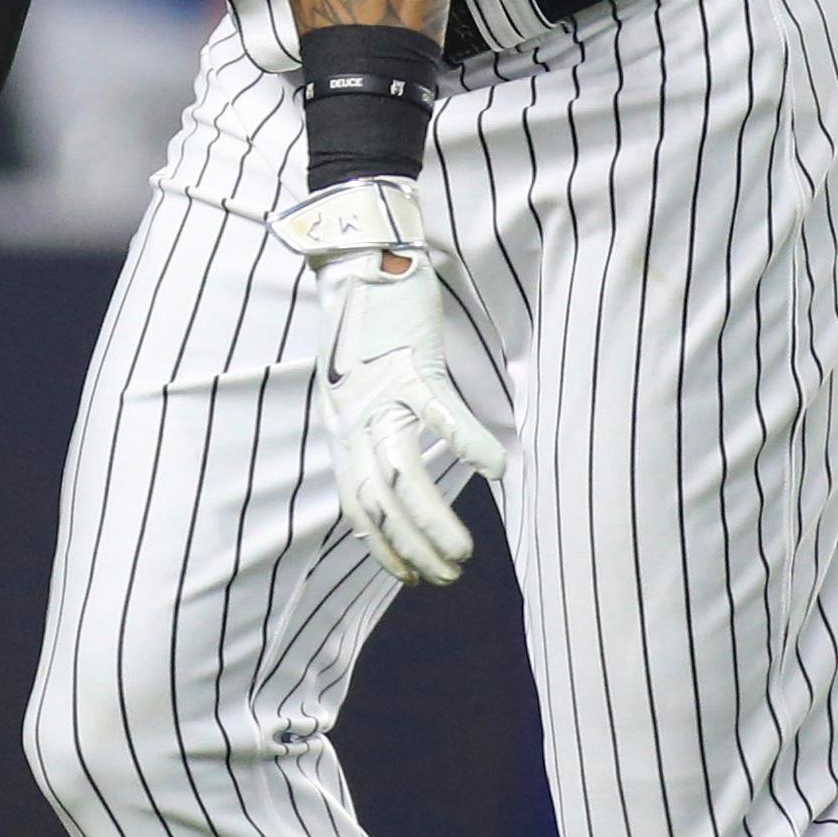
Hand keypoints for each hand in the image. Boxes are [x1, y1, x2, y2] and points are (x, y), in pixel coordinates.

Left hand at [274, 177, 505, 586]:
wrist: (356, 258)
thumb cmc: (362, 322)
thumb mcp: (351, 385)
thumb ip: (368, 424)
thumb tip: (394, 463)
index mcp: (340, 428)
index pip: (355, 507)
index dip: (381, 549)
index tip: (410, 579)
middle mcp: (354, 419)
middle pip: (380, 502)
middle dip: (412, 549)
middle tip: (447, 578)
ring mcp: (381, 393)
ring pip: (406, 473)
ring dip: (434, 519)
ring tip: (464, 552)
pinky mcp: (412, 362)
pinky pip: (440, 413)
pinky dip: (467, 442)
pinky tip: (497, 470)